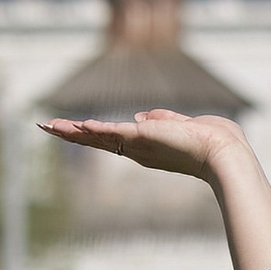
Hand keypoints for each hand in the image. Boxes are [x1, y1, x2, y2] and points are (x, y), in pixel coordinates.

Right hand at [37, 111, 252, 183]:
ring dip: (72, 132)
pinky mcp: (144, 138)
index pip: (111, 138)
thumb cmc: (213, 140)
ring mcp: (139, 145)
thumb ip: (163, 119)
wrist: (225, 153)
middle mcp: (138, 149)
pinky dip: (95, 130)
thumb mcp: (183, 124)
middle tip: (45, 127)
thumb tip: (144, 116)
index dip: (90, 134)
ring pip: (99, 138)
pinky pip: (114, 133)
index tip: (71, 129)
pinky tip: (77, 126)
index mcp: (146, 146)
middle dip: (70, 134)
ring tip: (48, 126)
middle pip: (96, 141)